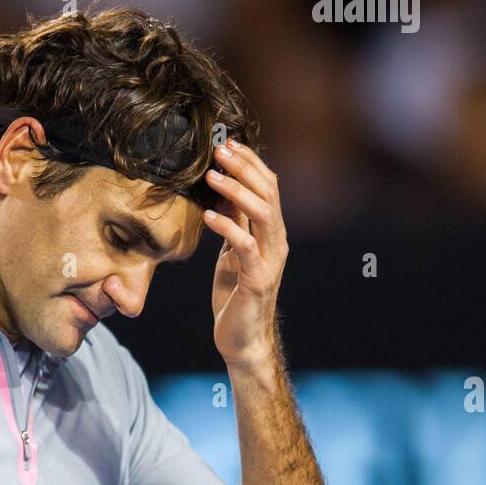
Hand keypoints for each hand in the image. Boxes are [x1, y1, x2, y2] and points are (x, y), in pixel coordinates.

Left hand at [205, 140, 288, 365]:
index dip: (250, 163)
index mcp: (272, 234)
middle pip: (268, 193)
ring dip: (236, 191)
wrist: (243, 340)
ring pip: (263, 214)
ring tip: (211, 176)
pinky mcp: (257, 280)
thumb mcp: (231, 255)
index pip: (268, 187)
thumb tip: (225, 194)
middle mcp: (276, 243)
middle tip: (219, 150)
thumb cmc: (235, 299)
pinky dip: (227, 228)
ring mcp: (269, 261)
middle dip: (244, 168)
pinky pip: (245, 246)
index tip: (227, 144)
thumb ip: (235, 226)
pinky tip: (209, 217)